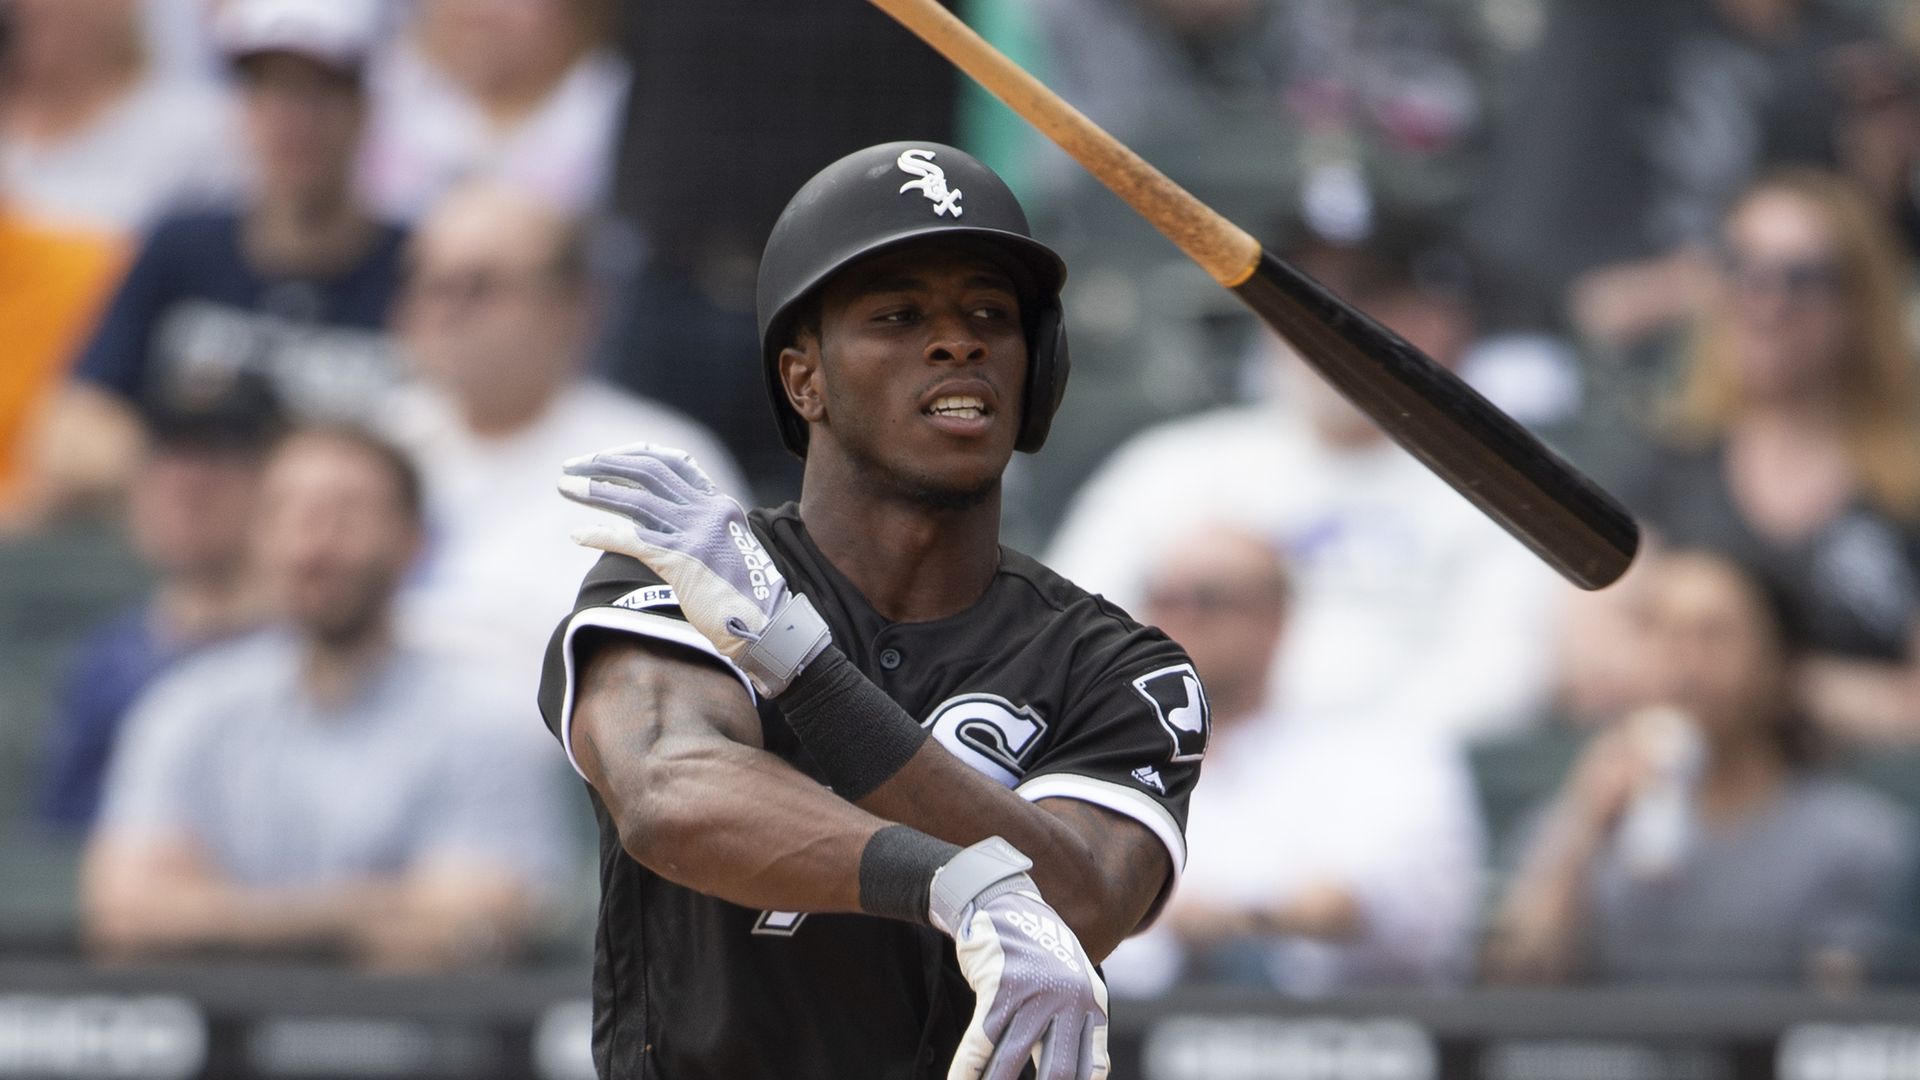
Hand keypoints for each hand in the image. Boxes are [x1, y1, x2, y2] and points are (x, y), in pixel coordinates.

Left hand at [558, 443, 829, 694]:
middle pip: (648, 470)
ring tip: (564, 487)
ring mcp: (696, 534)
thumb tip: (655, 526)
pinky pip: (632, 540)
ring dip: (595, 490)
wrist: (767, 626)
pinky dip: (600, 533)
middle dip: (605, 463)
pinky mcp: (683, 561)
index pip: (674, 461)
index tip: (605, 456)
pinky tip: (577, 535)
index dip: (635, 453)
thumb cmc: (742, 596)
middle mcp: (708, 510)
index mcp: (719, 504)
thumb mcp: (723, 549)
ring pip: (636, 499)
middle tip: (571, 466)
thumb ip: (696, 531)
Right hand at [931, 838, 1109, 1079]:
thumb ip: (1071, 1025)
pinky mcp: (998, 990)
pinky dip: (967, 1070)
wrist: (1003, 902)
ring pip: (1012, 1062)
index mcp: (1091, 1003)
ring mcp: (1032, 996)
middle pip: (1059, 1072)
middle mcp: (1068, 1001)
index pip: (1093, 1066)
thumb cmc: (1035, 951)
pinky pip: (981, 1044)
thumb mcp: (1069, 982)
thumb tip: (1071, 1076)